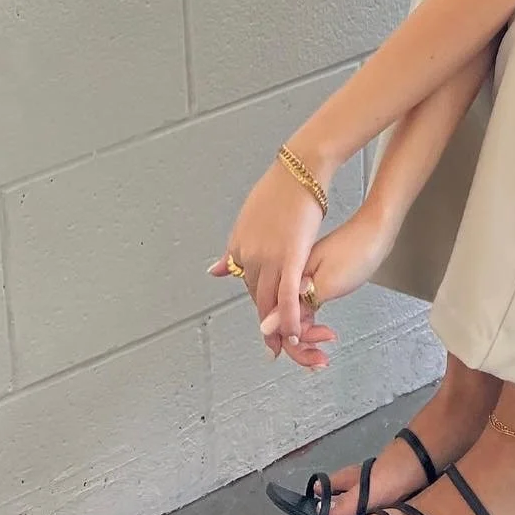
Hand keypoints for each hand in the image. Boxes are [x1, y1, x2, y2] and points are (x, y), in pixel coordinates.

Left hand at [207, 156, 324, 364]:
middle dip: (267, 323)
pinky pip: (287, 295)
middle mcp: (249, 256)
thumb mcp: (247, 218)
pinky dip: (288, 317)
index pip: (247, 286)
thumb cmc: (280, 188)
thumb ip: (232, 250)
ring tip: (286, 346)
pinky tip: (293, 333)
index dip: (260, 304)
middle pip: (257, 297)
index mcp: (239, 247)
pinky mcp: (291, 256)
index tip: (267, 320)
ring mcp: (268, 257)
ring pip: (270, 301)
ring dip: (277, 327)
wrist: (300, 168)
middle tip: (275, 345)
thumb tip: (214, 271)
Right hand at [255, 203, 399, 369]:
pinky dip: (314, 324)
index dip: (292, 343)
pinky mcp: (315, 281)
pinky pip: (306, 309)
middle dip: (301, 345)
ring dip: (309, 337)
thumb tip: (266, 326)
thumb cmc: (357, 250)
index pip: (277, 321)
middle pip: (285, 322)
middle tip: (321, 359)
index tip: (311, 356)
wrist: (377, 229)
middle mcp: (291, 280)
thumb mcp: (327, 282)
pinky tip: (323, 331)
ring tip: (325, 348)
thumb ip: (297, 306)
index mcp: (289, 278)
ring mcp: (303, 281)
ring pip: (296, 317)